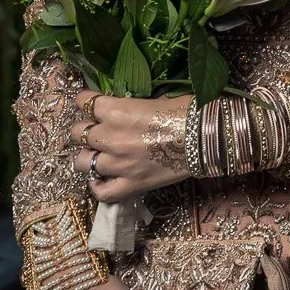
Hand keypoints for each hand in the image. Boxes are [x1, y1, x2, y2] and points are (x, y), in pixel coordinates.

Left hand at [65, 92, 193, 202]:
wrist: (211, 138)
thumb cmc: (191, 111)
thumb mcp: (159, 98)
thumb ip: (134, 105)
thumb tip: (127, 106)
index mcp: (118, 110)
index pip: (85, 102)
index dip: (85, 100)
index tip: (88, 101)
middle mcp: (112, 137)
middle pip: (78, 132)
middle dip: (85, 128)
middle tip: (96, 127)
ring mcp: (118, 164)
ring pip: (81, 162)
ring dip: (88, 155)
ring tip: (98, 153)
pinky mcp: (130, 185)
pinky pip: (100, 191)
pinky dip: (97, 185)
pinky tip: (102, 178)